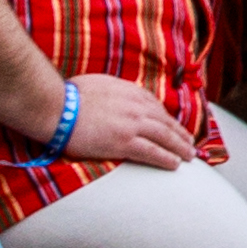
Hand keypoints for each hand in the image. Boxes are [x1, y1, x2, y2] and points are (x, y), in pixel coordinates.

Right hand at [48, 70, 200, 171]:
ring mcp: (132, 124)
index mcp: (129, 91)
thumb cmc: (68, 95)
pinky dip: (167, 158)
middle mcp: (135, 106)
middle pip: (165, 121)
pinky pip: (152, 152)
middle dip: (180, 133)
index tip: (173, 126)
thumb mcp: (98, 83)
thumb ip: (112, 91)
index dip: (167, 118)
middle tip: (190, 143)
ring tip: (190, 156)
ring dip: (180, 147)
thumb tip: (113, 95)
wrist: (56, 106)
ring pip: (165, 136)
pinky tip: (175, 164)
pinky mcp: (124, 142)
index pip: (155, 106)